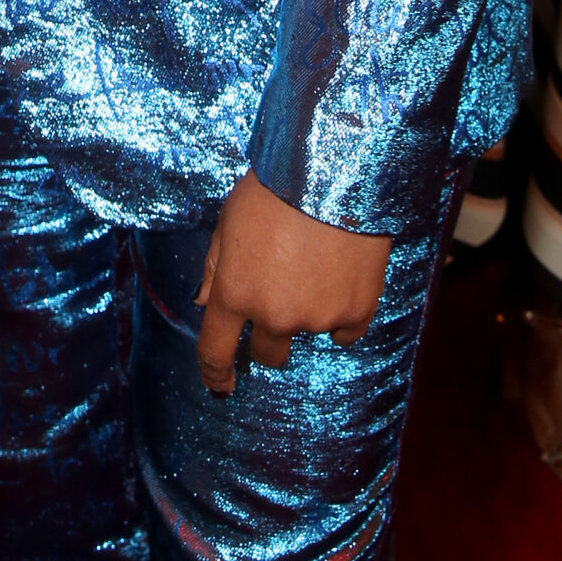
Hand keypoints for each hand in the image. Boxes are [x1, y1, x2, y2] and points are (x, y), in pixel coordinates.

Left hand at [195, 170, 391, 394]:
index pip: (215, 352)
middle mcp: (273, 315)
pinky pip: (345, 331)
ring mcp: (316, 318)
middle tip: (280, 296)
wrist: (332, 172)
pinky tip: (340, 278)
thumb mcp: (229, 219)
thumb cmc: (272, 188)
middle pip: (267, 354)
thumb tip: (205, 303)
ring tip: (314, 262)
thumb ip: (215, 266)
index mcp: (234, 293)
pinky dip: (341, 313)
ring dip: (306, 311)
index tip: (221, 387)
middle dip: (268, 335)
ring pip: (307, 334)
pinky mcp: (356, 312)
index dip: (215, 375)